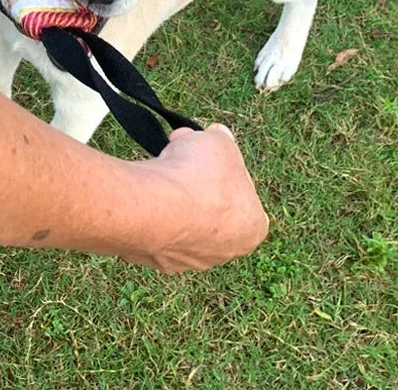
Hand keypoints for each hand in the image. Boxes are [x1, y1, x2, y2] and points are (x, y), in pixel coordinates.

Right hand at [127, 124, 268, 273]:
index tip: (206, 154)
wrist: (154, 206)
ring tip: (158, 169)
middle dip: (197, 181)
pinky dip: (151, 210)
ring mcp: (189, 261)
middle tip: (179, 155)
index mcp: (253, 227)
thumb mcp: (220, 142)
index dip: (224, 168)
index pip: (244, 195)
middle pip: (212, 208)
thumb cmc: (197, 176)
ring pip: (183, 221)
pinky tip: (145, 191)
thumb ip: (223, 140)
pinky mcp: (156, 261)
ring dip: (173, 197)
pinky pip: (156, 229)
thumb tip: (220, 136)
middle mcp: (225, 252)